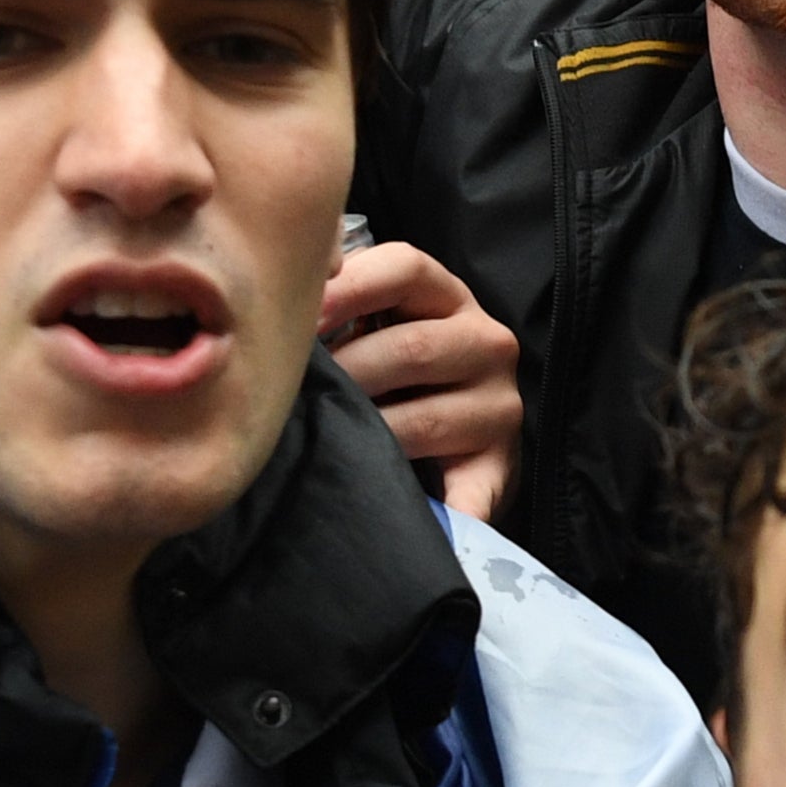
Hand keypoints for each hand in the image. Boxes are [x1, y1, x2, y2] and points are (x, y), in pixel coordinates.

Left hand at [320, 239, 518, 520]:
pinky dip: (447, 510)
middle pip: (411, 348)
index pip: (406, 266)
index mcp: (449, 295)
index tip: (301, 319)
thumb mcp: (382, 320)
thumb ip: (343, 301)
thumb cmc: (402, 369)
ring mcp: (499, 408)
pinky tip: (419, 520)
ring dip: (368, 435)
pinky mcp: (500, 466)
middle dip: (346, 374)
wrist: (467, 434)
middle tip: (293, 397)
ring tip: (327, 442)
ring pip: (423, 420)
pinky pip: (471, 491)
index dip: (349, 287)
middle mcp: (487, 342)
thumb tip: (285, 299)